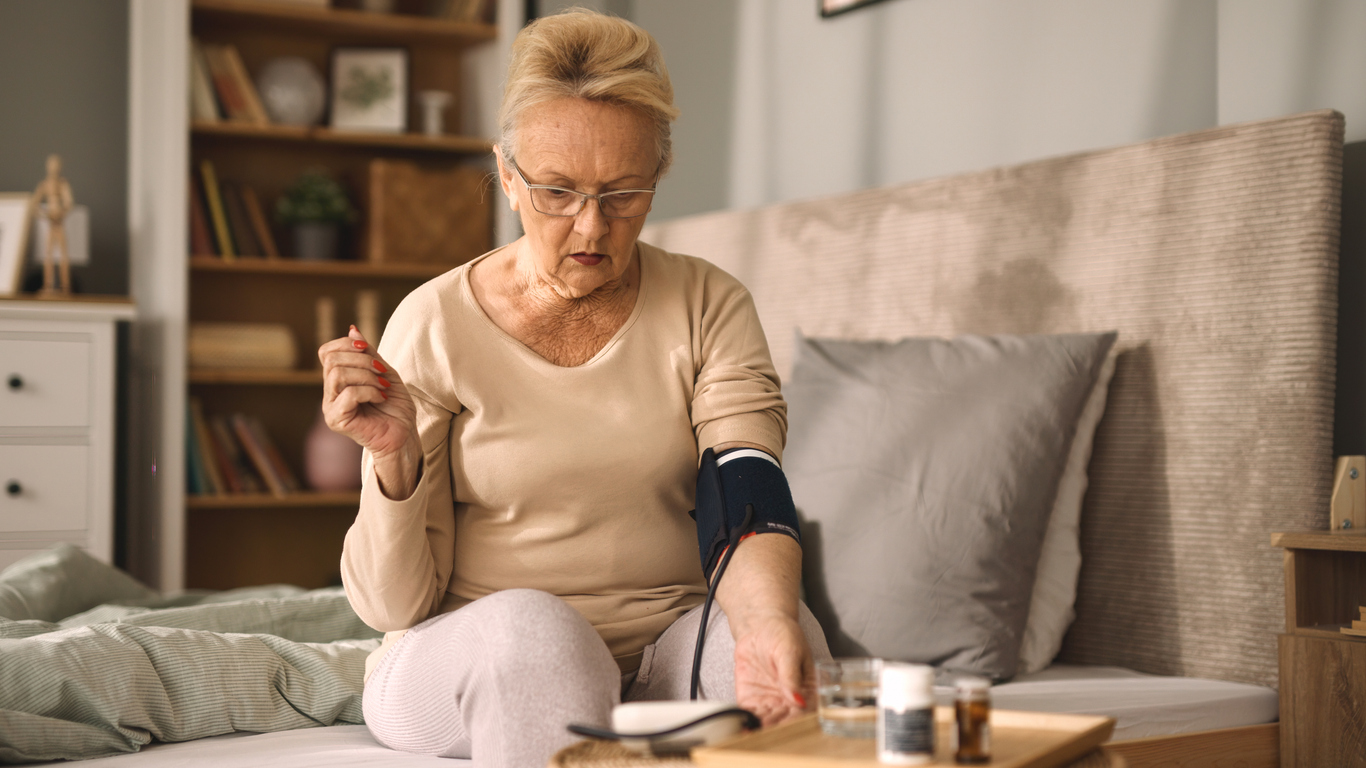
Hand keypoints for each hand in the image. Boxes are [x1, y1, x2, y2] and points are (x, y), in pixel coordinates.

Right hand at [319, 325, 417, 461]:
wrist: (404, 434)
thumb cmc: (395, 406)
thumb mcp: (383, 371)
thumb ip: (368, 353)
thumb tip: (353, 329)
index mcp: (337, 380)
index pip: (326, 352)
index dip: (345, 344)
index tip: (367, 348)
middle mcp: (329, 393)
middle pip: (332, 360)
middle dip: (362, 360)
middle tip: (382, 372)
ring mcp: (331, 407)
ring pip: (337, 374)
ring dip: (366, 375)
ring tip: (382, 386)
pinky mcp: (337, 420)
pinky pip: (348, 393)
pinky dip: (369, 390)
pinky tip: (381, 397)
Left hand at [732, 613, 813, 727]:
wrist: (759, 626)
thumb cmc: (782, 634)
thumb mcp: (790, 650)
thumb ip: (791, 674)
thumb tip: (798, 699)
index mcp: (806, 691)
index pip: (803, 712)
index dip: (795, 723)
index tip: (786, 728)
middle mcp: (789, 701)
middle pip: (784, 722)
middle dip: (775, 731)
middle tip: (765, 735)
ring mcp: (770, 702)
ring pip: (766, 723)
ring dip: (759, 731)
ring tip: (751, 736)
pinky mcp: (751, 699)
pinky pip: (749, 715)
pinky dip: (745, 723)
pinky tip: (741, 730)